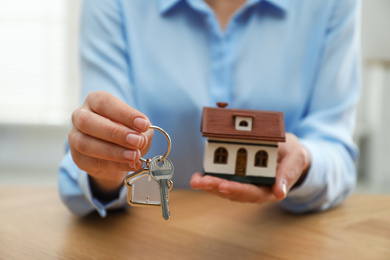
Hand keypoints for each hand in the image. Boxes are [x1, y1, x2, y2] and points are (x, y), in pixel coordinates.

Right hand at [68, 91, 152, 198]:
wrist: (116, 155)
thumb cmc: (126, 132)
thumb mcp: (138, 127)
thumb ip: (141, 131)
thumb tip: (141, 139)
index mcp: (94, 101)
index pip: (105, 103)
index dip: (124, 114)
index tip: (143, 124)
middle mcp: (80, 116)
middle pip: (88, 121)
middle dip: (115, 132)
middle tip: (137, 141)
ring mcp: (75, 138)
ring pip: (86, 144)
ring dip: (114, 151)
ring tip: (135, 156)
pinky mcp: (79, 159)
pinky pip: (94, 162)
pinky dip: (116, 165)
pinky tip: (132, 165)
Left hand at [190, 133, 310, 202]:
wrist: (289, 153)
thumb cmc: (293, 155)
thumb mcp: (296, 159)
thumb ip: (288, 174)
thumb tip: (280, 193)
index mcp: (271, 189)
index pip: (253, 192)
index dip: (238, 190)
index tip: (224, 186)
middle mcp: (256, 190)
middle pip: (235, 192)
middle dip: (216, 187)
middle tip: (201, 182)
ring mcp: (246, 184)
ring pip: (226, 188)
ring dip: (209, 186)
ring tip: (196, 181)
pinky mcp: (238, 177)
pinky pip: (223, 179)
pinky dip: (210, 178)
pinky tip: (199, 176)